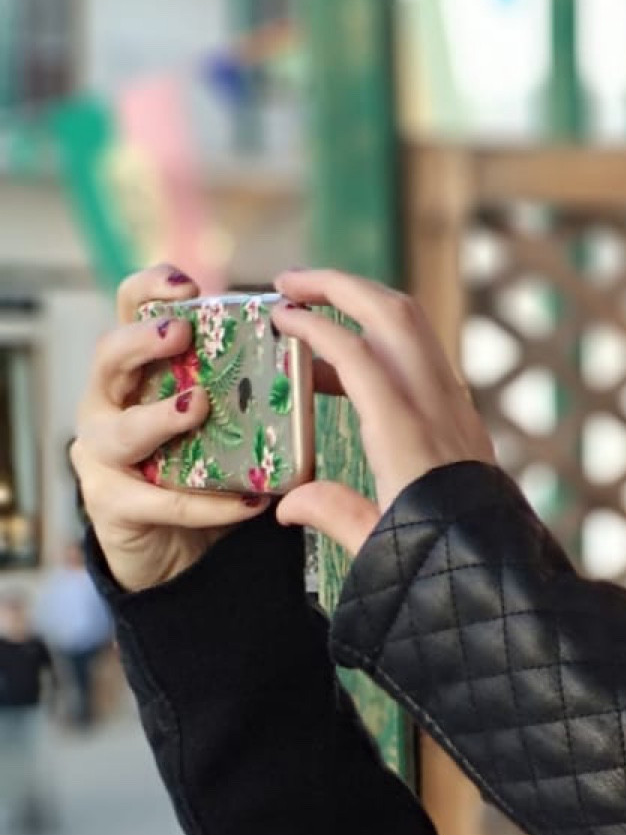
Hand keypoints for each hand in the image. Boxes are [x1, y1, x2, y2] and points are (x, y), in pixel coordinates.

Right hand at [71, 267, 277, 594]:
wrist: (175, 549)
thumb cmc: (202, 470)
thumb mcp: (226, 420)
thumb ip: (251, 390)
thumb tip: (316, 359)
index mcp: (138, 368)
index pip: (131, 309)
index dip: (152, 289)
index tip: (189, 285)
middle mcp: (107, 401)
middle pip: (107, 356)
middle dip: (142, 342)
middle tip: (181, 334)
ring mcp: (100, 453)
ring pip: (121, 429)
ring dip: (160, 417)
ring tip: (198, 407)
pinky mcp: (110, 504)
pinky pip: (159, 501)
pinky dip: (206, 503)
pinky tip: (247, 502)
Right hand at [269, 270, 496, 559]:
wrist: (503, 577)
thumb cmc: (441, 566)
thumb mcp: (376, 546)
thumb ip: (331, 514)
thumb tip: (287, 505)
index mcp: (407, 434)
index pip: (356, 353)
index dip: (313, 326)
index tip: (278, 316)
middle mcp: (438, 408)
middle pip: (392, 312)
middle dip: (338, 285)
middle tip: (289, 284)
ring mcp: (457, 407)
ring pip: (413, 326)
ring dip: (363, 304)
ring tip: (313, 315)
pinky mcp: (465, 417)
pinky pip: (423, 356)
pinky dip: (384, 339)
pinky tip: (348, 366)